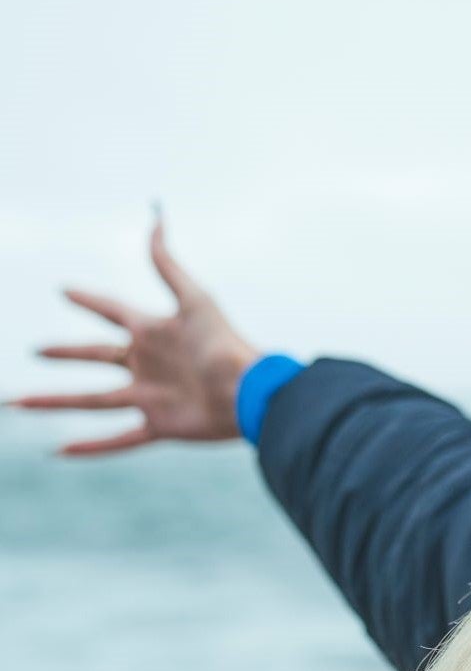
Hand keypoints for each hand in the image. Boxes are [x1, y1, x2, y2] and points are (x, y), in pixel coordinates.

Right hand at [7, 209, 262, 454]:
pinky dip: (91, 448)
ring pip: (93, 401)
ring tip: (18, 402)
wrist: (248, 390)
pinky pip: (119, 439)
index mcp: (155, 332)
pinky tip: (60, 453)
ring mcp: (152, 396)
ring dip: (55, 402)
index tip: (64, 289)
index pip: (113, 311)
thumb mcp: (194, 298)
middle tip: (36, 349)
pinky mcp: (160, 425)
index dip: (89, 301)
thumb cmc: (223, 343)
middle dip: (66, 353)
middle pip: (96, 356)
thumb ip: (168, 264)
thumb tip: (156, 218)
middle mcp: (148, 363)